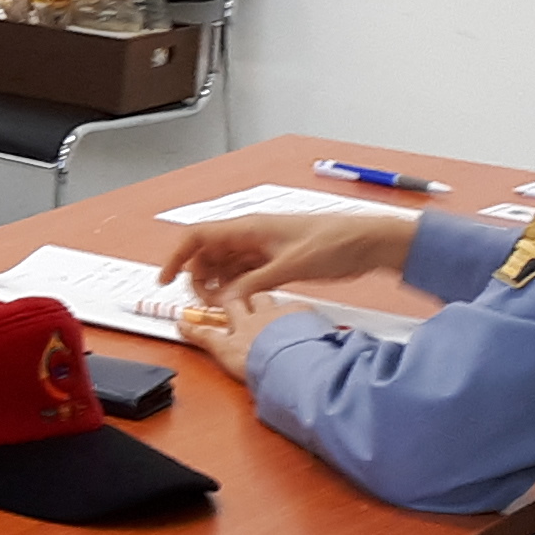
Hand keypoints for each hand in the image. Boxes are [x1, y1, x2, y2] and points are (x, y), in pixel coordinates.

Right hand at [161, 210, 415, 311]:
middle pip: (208, 254)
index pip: (198, 237)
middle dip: (199, 277)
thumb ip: (255, 283)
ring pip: (225, 265)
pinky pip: (245, 274)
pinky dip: (237, 288)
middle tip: (204, 303)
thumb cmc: (334, 243)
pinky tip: (239, 302)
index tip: (167, 279)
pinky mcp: (276, 261)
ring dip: (218, 285)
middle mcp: (251, 236)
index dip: (177, 257)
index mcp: (249, 228)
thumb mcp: (290, 266)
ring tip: (222, 306)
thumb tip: (226, 298)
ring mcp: (263, 248)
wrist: (367, 243)